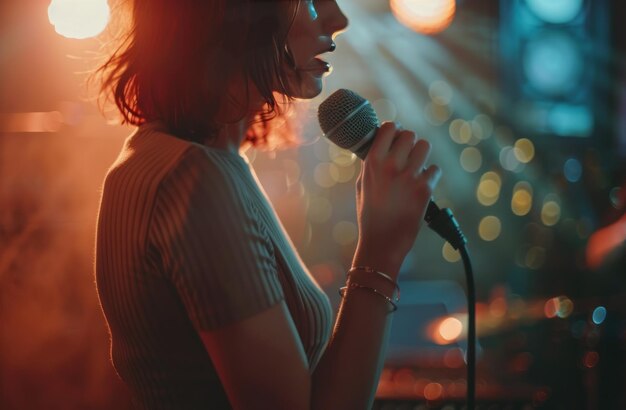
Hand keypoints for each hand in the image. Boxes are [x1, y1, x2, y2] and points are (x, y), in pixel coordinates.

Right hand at [353, 122, 441, 276]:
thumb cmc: (370, 215)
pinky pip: (434, 169)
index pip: (389, 128)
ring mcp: (409, 176)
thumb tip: (381, 145)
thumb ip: (372, 164)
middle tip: (407, 155)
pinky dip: (430, 176)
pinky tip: (422, 185)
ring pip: (425, 146)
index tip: (395, 137)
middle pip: (410, 135)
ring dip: (422, 155)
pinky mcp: (424, 189)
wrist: (382, 242)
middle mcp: (391, 165)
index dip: (394, 130)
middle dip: (409, 143)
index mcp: (372, 162)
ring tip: (416, 167)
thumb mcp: (362, 185)